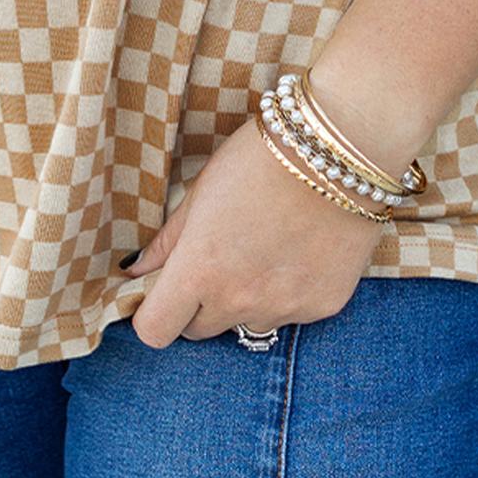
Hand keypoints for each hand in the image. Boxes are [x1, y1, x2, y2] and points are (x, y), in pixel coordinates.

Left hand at [126, 115, 389, 347]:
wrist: (342, 146)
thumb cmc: (262, 157)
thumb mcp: (203, 190)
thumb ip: (168, 240)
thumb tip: (136, 270)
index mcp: (200, 269)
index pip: (155, 330)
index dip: (156, 312)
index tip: (165, 291)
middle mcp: (239, 299)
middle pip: (200, 330)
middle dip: (200, 304)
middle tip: (220, 259)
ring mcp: (284, 307)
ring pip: (248, 324)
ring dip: (247, 301)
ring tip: (266, 250)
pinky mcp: (323, 306)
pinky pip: (291, 314)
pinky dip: (289, 293)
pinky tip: (300, 250)